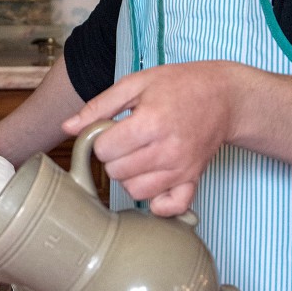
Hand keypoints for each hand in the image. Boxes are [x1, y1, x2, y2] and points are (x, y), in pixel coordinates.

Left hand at [62, 62, 235, 215]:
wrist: (223, 96)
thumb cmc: (179, 85)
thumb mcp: (136, 83)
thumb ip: (99, 106)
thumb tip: (68, 127)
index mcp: (151, 122)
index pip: (105, 150)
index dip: (102, 139)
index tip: (113, 129)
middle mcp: (167, 150)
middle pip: (117, 173)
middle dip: (114, 157)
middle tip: (127, 140)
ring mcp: (182, 168)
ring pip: (136, 192)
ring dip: (130, 177)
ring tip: (139, 156)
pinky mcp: (193, 179)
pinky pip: (169, 207)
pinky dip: (158, 201)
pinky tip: (153, 182)